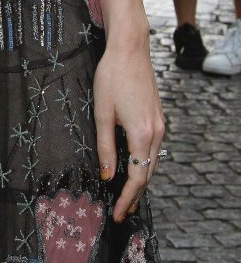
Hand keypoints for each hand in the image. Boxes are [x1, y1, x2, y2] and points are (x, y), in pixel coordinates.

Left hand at [92, 32, 164, 222]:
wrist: (130, 49)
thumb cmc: (112, 76)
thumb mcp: (102, 112)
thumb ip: (105, 146)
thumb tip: (108, 175)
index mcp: (142, 133)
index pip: (138, 177)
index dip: (127, 198)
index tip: (117, 213)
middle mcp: (156, 132)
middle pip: (149, 173)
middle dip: (135, 194)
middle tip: (121, 210)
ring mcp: (160, 124)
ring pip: (153, 161)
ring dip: (141, 179)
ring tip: (126, 195)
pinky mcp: (158, 117)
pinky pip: (153, 147)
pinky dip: (145, 162)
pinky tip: (134, 165)